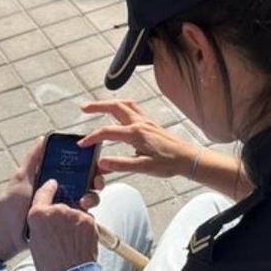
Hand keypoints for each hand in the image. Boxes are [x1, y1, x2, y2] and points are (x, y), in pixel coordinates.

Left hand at [0, 138, 103, 261]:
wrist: (8, 237)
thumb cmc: (10, 207)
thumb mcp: (21, 179)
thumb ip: (32, 159)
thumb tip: (44, 138)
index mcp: (51, 178)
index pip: (74, 167)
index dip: (87, 163)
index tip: (95, 161)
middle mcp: (60, 190)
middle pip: (86, 181)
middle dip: (95, 179)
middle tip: (95, 183)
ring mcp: (64, 207)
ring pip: (87, 197)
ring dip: (92, 196)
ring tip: (85, 200)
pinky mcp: (65, 222)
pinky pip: (81, 215)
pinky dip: (86, 212)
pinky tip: (83, 211)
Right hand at [27, 179, 97, 270]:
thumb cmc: (50, 264)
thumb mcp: (35, 240)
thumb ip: (41, 222)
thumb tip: (49, 216)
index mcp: (38, 214)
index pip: (43, 192)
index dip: (48, 188)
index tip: (52, 185)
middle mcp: (56, 210)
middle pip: (61, 204)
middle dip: (62, 214)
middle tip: (61, 232)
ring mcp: (74, 214)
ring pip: (75, 211)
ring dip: (74, 220)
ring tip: (70, 240)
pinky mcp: (89, 220)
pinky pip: (86, 219)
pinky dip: (83, 227)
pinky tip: (78, 241)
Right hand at [77, 100, 199, 177]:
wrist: (188, 159)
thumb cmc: (169, 163)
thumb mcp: (143, 167)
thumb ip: (121, 164)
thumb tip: (101, 163)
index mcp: (136, 133)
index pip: (107, 132)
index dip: (92, 137)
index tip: (82, 144)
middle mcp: (140, 123)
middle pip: (114, 107)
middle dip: (97, 106)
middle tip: (83, 108)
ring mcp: (146, 121)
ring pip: (125, 104)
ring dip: (110, 103)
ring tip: (98, 106)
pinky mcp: (151, 123)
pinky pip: (134, 108)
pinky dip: (122, 106)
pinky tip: (120, 113)